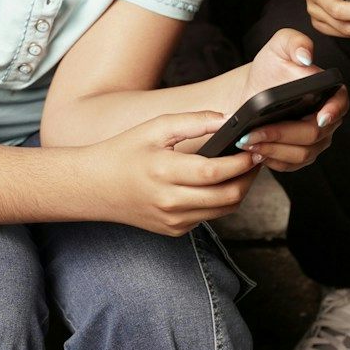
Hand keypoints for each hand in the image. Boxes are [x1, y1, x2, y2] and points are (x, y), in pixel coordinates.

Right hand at [93, 111, 263, 235]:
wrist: (94, 187)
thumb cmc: (123, 153)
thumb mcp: (155, 128)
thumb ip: (192, 121)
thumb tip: (226, 119)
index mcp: (165, 172)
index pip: (216, 172)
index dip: (242, 162)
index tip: (254, 148)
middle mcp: (170, 202)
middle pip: (228, 196)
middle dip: (249, 177)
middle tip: (255, 159)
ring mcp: (173, 220)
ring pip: (223, 210)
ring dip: (238, 190)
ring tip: (241, 170)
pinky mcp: (174, 230)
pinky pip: (208, 217)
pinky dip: (218, 202)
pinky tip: (216, 185)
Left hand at [234, 28, 348, 171]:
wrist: (254, 91)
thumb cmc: (271, 68)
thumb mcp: (279, 46)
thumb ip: (295, 42)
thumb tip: (305, 57)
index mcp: (331, 92)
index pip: (340, 104)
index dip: (332, 112)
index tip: (319, 117)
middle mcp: (328, 120)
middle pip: (314, 134)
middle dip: (281, 134)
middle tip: (253, 132)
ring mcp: (316, 141)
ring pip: (301, 154)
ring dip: (272, 149)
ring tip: (248, 141)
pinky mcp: (300, 156)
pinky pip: (290, 166)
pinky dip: (271, 160)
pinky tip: (254, 151)